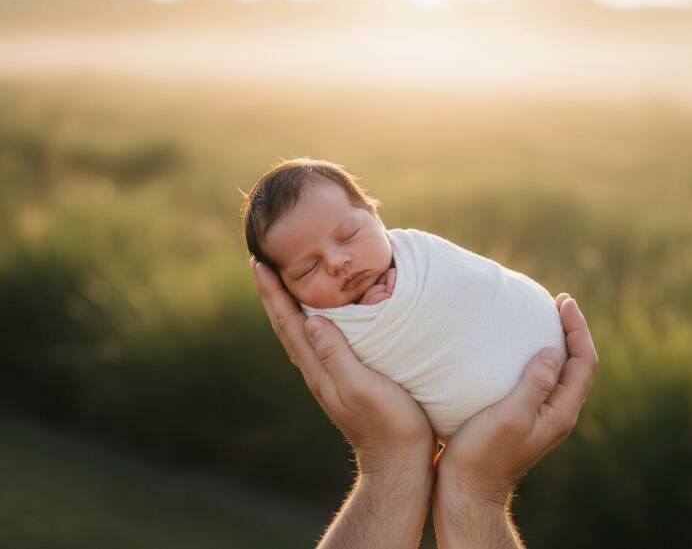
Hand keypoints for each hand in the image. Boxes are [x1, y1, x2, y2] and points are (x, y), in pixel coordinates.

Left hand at [250, 258, 432, 473]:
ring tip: (286, 280)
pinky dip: (314, 318)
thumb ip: (336, 355)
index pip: (288, 322)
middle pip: (288, 324)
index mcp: (318, 369)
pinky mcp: (348, 380)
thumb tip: (310, 321)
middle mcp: (318, 371)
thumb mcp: (362, 387)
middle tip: (264, 261)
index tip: (258, 261)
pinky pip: (322, 341)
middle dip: (274, 292)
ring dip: (290, 303)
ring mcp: (331, 377)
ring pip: (302, 332)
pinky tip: (323, 314)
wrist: (400, 464)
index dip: (273, 292)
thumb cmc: (389, 425)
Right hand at [434, 293, 597, 522]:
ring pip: (560, 372)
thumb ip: (535, 384)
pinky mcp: (524, 419)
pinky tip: (516, 350)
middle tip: (557, 302)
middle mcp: (558, 414)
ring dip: (556, 343)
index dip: (578, 328)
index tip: (563, 301)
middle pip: (578, 365)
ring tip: (541, 317)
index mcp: (561, 411)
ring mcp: (542, 418)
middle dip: (572, 331)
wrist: (466, 492)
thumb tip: (555, 350)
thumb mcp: (510, 416)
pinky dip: (537, 358)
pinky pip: (541, 380)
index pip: (584, 361)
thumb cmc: (483, 455)